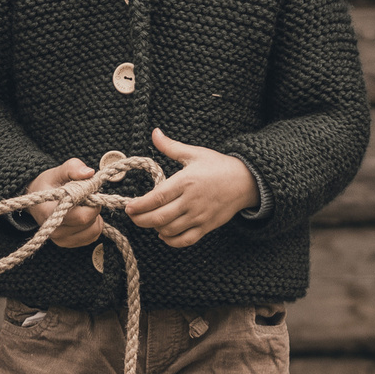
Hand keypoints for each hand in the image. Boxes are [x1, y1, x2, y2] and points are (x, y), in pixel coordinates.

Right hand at [24, 157, 105, 247]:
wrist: (37, 202)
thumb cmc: (47, 185)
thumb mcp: (57, 172)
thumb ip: (72, 168)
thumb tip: (89, 173)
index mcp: (49, 213)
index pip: (82, 216)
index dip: (91, 201)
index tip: (87, 190)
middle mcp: (55, 231)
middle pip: (89, 222)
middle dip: (93, 206)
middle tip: (85, 196)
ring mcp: (62, 240)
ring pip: (94, 229)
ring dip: (95, 216)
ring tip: (83, 205)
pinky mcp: (70, 244)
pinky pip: (94, 235)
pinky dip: (93, 223)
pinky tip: (83, 214)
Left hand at [124, 128, 254, 248]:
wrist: (246, 181)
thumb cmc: (218, 166)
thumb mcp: (194, 153)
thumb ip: (171, 146)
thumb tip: (154, 133)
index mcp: (186, 181)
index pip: (157, 198)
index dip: (140, 205)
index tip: (128, 207)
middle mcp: (191, 201)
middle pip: (159, 217)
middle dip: (141, 220)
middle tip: (133, 216)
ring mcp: (199, 216)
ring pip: (170, 230)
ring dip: (154, 228)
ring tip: (149, 220)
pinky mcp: (206, 227)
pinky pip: (185, 240)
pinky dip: (171, 240)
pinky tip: (164, 233)